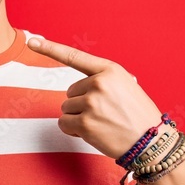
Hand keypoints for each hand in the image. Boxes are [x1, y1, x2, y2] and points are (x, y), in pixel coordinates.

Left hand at [26, 36, 163, 159]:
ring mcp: (91, 103)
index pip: (75, 57)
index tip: (32, 42)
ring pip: (66, 108)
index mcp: (110, 70)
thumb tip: (81, 88)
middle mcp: (99, 84)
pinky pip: (64, 124)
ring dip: (78, 118)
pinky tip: (92, 133)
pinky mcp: (85, 123)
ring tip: (102, 124)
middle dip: (81, 104)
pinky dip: (73, 130)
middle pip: (70, 91)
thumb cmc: (139, 115)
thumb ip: (104, 81)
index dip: (50, 48)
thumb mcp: (127, 87)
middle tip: (104, 114)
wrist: (152, 142)